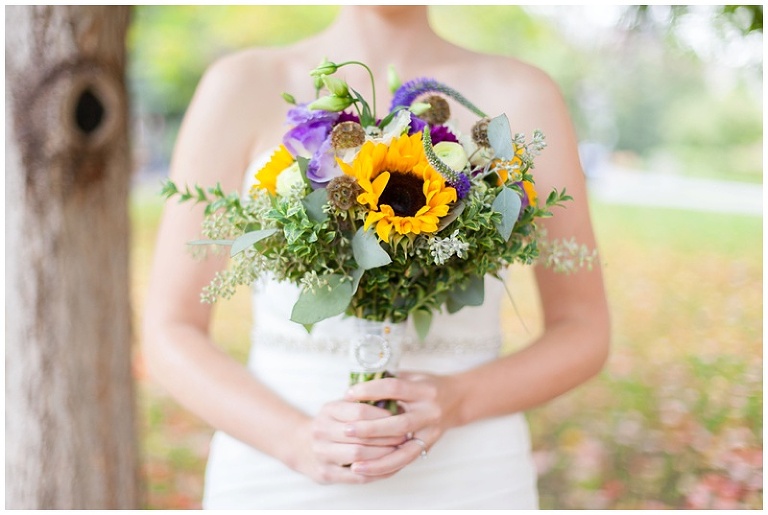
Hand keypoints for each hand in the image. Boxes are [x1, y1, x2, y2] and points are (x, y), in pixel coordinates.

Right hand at [292, 399, 407, 484]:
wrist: (300, 445)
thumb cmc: (332, 423)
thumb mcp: (341, 407)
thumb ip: (362, 403)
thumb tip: (396, 404)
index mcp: (328, 410)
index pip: (360, 411)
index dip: (382, 415)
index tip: (398, 417)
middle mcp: (322, 431)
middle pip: (361, 435)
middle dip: (387, 437)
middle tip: (405, 436)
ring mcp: (322, 453)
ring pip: (359, 456)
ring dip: (384, 454)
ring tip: (399, 450)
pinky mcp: (326, 473)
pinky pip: (357, 476)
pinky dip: (377, 472)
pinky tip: (390, 466)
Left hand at [341, 372, 462, 476]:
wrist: (457, 399)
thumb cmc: (426, 385)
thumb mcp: (411, 376)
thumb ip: (387, 381)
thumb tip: (355, 387)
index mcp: (424, 390)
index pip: (395, 389)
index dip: (371, 390)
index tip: (348, 394)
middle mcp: (430, 413)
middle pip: (399, 424)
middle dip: (371, 429)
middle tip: (346, 430)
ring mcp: (430, 433)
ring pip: (404, 452)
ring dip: (378, 460)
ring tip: (354, 465)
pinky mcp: (428, 447)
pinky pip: (406, 462)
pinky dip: (386, 469)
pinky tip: (368, 472)